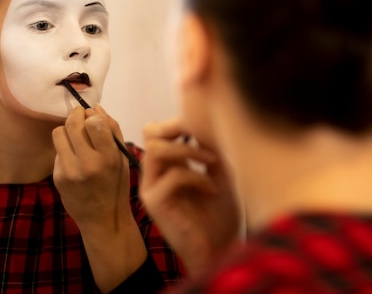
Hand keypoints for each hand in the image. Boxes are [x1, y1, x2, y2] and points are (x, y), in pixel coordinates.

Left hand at [52, 105, 131, 231]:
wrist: (102, 219)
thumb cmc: (117, 185)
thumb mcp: (123, 158)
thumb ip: (113, 130)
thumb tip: (95, 108)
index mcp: (108, 158)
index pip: (94, 122)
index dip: (92, 115)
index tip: (94, 118)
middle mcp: (87, 164)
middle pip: (72, 124)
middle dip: (76, 115)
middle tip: (80, 117)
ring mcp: (69, 172)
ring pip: (58, 133)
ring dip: (67, 130)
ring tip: (77, 138)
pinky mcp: (58, 177)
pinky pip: (57, 151)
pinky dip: (65, 149)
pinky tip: (75, 159)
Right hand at [139, 118, 240, 274]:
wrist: (219, 251)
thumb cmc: (220, 217)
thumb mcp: (220, 174)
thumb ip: (211, 148)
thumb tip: (209, 119)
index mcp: (167, 165)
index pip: (159, 128)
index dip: (181, 121)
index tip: (211, 126)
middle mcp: (154, 174)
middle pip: (150, 131)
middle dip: (180, 128)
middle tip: (206, 137)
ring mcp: (152, 188)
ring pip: (156, 149)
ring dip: (187, 150)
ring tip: (212, 161)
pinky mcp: (155, 203)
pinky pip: (172, 176)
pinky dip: (197, 177)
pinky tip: (213, 189)